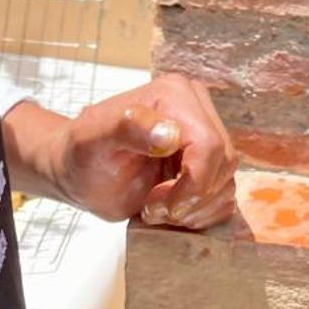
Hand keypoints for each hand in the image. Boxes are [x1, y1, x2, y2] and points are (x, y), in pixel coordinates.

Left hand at [3, 77, 236, 230]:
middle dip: (190, 198)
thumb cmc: (82, 155)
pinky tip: (170, 212)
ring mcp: (206, 136)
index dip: (192, 184)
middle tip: (151, 207)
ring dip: (194, 210)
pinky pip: (224, 196)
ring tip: (155, 208)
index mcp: (175, 94)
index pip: (209, 145)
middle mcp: (198, 108)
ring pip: (227, 183)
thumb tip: (169, 134)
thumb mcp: (91, 140)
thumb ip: (125, 128)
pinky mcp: (209, 164)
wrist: (81, 173)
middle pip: (223, 165)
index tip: (155, 204)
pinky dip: (200, 214)